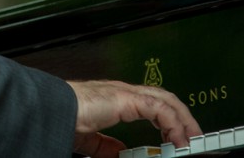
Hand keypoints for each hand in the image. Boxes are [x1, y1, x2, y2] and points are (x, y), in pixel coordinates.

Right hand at [67, 80, 200, 157]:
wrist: (50, 110)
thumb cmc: (62, 117)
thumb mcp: (89, 138)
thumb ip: (105, 145)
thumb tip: (117, 152)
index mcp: (115, 100)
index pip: (152, 104)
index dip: (168, 120)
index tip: (177, 140)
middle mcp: (123, 92)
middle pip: (164, 98)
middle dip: (182, 118)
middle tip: (192, 139)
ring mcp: (126, 92)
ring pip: (166, 100)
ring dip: (183, 120)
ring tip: (191, 141)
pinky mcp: (127, 98)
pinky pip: (160, 108)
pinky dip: (173, 124)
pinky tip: (177, 140)